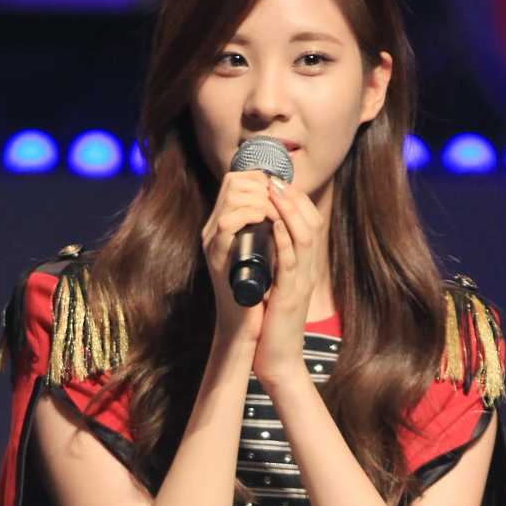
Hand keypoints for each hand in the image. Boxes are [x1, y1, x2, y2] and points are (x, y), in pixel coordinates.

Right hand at [201, 169, 280, 344]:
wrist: (246, 327)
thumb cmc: (259, 294)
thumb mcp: (267, 255)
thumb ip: (271, 233)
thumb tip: (291, 210)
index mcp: (226, 226)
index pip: (237, 180)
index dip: (261, 178)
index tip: (281, 192)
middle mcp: (215, 230)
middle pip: (232, 182)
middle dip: (262, 185)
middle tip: (280, 201)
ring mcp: (214, 243)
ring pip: (230, 198)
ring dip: (259, 198)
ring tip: (275, 211)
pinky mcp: (218, 258)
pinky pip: (226, 225)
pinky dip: (247, 216)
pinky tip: (264, 220)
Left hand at [253, 178, 326, 390]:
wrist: (278, 361)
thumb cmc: (272, 326)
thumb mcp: (276, 288)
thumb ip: (275, 265)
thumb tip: (262, 240)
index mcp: (304, 268)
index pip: (310, 223)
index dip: (297, 200)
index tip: (277, 183)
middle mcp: (307, 272)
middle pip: (312, 223)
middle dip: (294, 198)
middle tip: (275, 179)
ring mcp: (301, 284)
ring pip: (305, 238)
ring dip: (289, 211)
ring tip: (275, 192)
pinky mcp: (290, 297)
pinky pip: (291, 264)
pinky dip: (284, 241)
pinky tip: (275, 225)